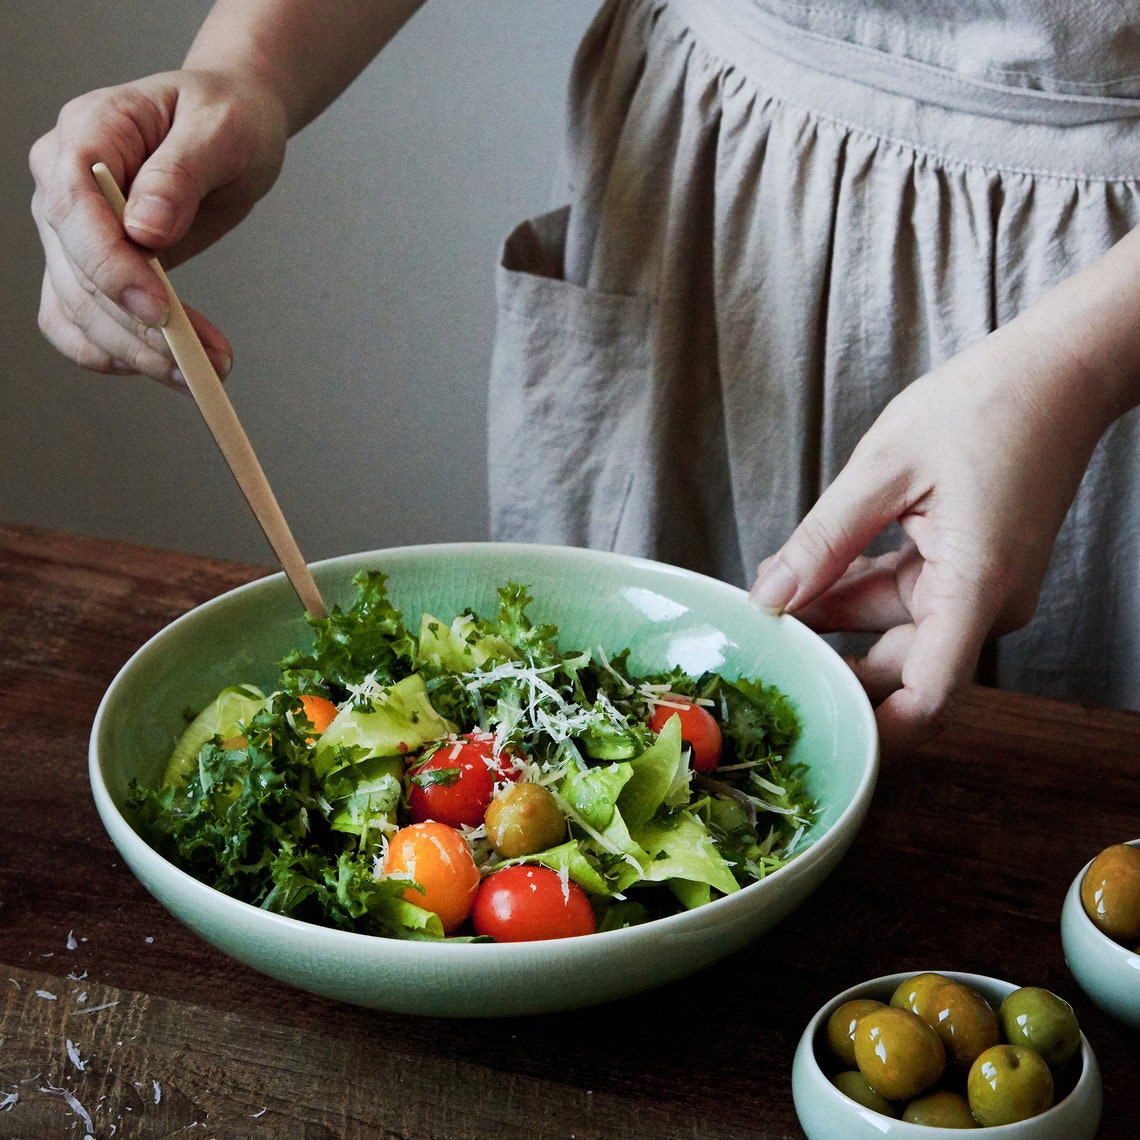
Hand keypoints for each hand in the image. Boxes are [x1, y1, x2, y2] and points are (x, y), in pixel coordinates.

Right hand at [29, 69, 287, 387]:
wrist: (229, 131)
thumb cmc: (227, 119)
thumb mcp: (222, 130)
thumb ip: (181, 173)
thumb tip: (146, 227)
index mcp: (88, 131)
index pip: (74, 207)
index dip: (111, 266)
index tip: (161, 310)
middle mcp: (61, 182)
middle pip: (75, 272)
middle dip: (140, 328)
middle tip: (209, 362)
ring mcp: (69, 230)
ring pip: (77, 310)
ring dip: (139, 354)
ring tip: (208, 372)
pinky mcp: (88, 267)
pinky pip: (80, 325)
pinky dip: (120, 355)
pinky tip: (169, 370)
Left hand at [749, 321, 1106, 758]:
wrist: (1056, 371)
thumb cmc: (985, 406)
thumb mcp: (883, 470)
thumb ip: (824, 540)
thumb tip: (771, 598)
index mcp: (976, 588)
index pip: (928, 699)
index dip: (873, 732)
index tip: (816, 736)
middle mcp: (985, 604)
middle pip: (901, 670)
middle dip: (830, 664)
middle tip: (763, 655)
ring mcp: (979, 589)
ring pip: (895, 632)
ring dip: (834, 622)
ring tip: (771, 601)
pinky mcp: (969, 570)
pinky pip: (905, 599)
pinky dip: (856, 593)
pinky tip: (805, 577)